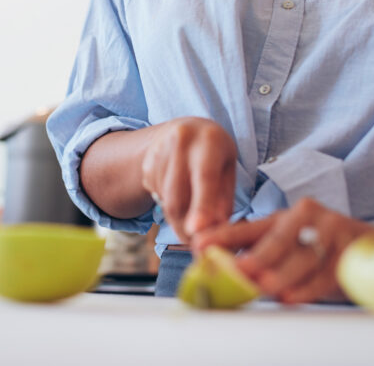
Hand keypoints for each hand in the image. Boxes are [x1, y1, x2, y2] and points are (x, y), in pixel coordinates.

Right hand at [140, 117, 236, 242]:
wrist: (187, 128)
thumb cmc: (215, 155)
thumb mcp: (227, 171)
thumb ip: (223, 202)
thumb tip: (216, 234)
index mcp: (209, 140)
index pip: (204, 176)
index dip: (201, 206)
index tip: (197, 231)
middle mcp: (181, 140)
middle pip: (178, 195)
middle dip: (186, 227)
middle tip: (196, 244)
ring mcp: (159, 150)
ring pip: (165, 200)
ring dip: (178, 219)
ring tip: (192, 214)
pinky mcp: (146, 163)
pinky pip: (155, 196)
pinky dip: (168, 206)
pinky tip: (179, 192)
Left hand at [192, 198, 373, 303]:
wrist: (373, 244)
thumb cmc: (321, 247)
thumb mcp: (290, 244)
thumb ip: (259, 253)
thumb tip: (220, 269)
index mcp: (285, 216)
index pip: (249, 228)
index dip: (224, 236)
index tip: (198, 243)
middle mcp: (306, 218)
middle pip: (278, 239)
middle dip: (258, 256)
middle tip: (240, 269)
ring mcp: (330, 233)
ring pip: (302, 258)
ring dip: (282, 274)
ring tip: (264, 286)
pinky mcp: (348, 253)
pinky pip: (324, 275)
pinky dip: (306, 289)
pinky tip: (291, 297)